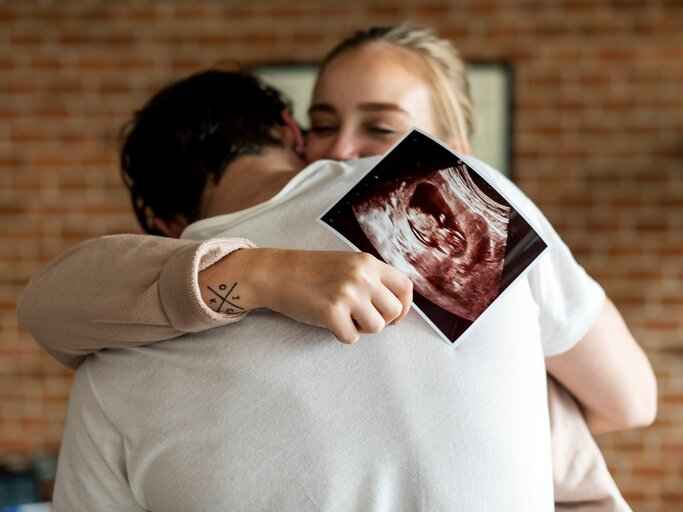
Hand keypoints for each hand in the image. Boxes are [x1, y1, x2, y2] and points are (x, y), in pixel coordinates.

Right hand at [201, 248, 412, 343]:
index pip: (405, 287)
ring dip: (361, 328)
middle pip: (393, 311)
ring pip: (376, 327)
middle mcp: (362, 276)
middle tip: (361, 316)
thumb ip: (372, 278)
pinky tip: (329, 322)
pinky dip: (341, 334)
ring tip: (343, 316)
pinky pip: (351, 337)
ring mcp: (347, 294)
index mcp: (368, 263)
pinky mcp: (331, 313)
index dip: (404, 306)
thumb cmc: (312, 271)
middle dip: (380, 319)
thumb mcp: (348, 264)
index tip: (394, 316)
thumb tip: (397, 306)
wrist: (277, 273)